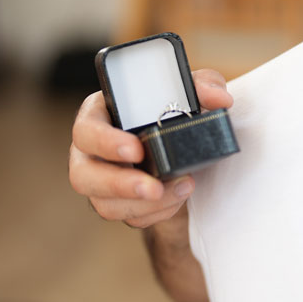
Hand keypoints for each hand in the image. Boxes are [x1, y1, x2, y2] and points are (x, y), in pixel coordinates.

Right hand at [69, 68, 232, 227]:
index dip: (105, 142)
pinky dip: (157, 212)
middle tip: (154, 188)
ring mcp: (102, 180)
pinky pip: (130, 217)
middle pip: (83, 175)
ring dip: (144, 205)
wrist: (183, 145)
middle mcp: (93, 151)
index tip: (136, 150)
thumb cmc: (172, 109)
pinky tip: (179, 197)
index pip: (86, 130)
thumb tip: (220, 99)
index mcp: (101, 116)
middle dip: (119, 185)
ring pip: (104, 204)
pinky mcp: (119, 202)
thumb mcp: (190, 91)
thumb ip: (205, 84)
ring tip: (182, 190)